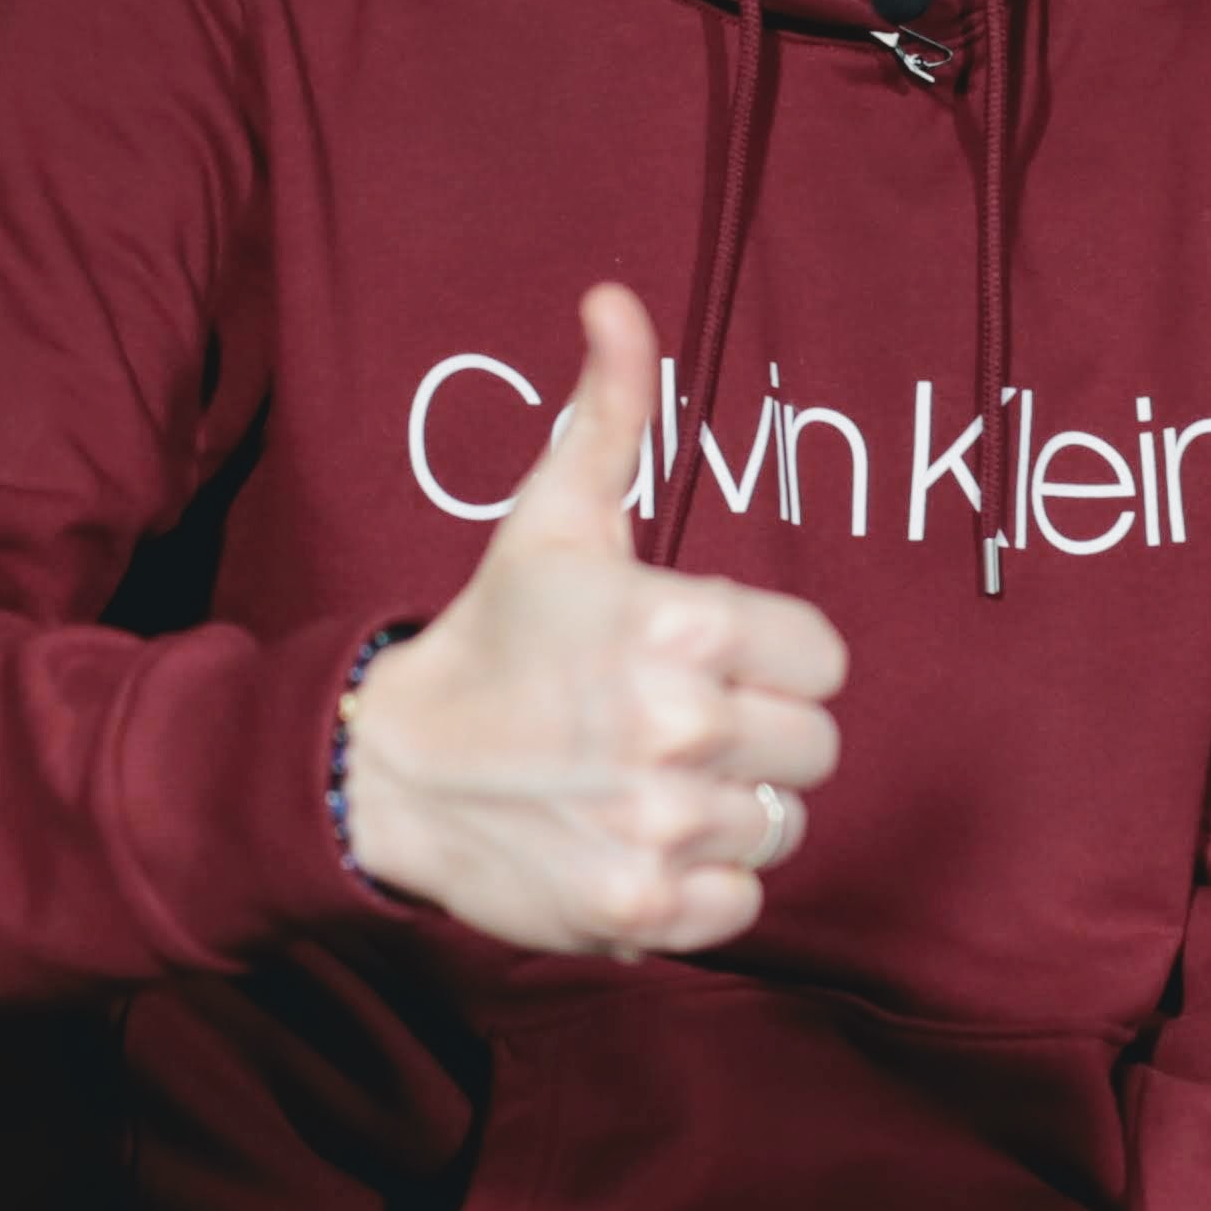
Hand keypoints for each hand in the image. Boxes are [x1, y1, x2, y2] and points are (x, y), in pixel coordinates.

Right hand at [340, 283, 850, 959]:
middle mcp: (678, 725)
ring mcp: (657, 824)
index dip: (776, 659)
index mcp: (680, 622)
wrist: (386, 769)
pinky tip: (641, 843)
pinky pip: (740, 905)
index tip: (716, 660)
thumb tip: (615, 300)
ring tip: (654, 783)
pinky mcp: (637, 910)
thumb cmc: (492, 637)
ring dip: (729, 811)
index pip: (824, 660)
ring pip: (779, 827)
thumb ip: (610, 412)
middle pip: (813, 748)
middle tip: (681, 726)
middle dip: (758, 737)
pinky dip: (700, 886)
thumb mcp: (553, 518)